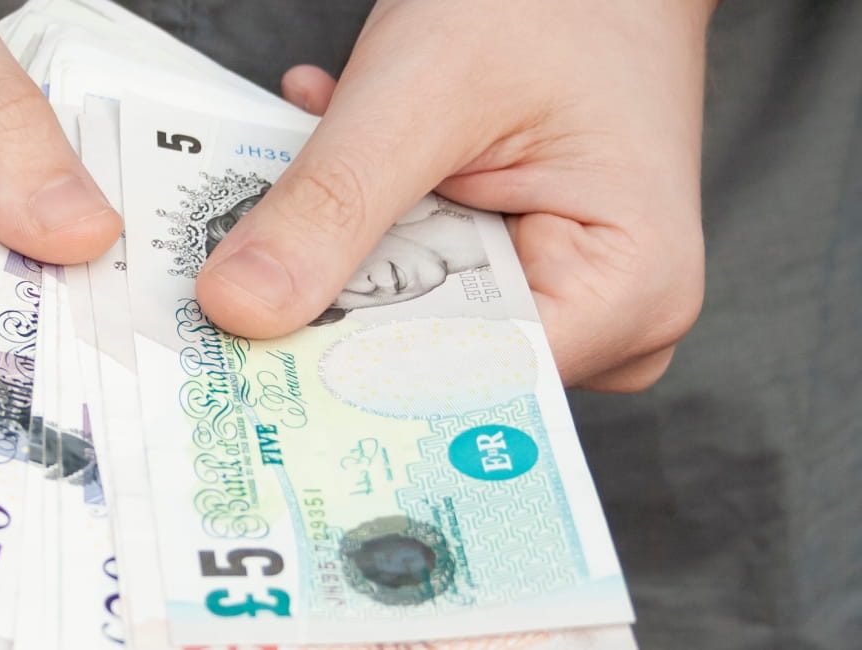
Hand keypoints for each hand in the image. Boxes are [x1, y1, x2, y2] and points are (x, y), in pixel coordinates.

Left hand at [195, 0, 713, 391]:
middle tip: (249, 251)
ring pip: (407, 312)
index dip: (351, 372)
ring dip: (345, 233)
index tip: (252, 357)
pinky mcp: (516, 265)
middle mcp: (606, 315)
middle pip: (431, 357)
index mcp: (627, 292)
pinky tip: (339, 128)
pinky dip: (364, 207)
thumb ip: (333, 204)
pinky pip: (413, 270)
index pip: (466, 382)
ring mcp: (560, 292)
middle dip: (335, 297)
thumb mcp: (423, 93)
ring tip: (323, 142)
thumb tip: (238, 308)